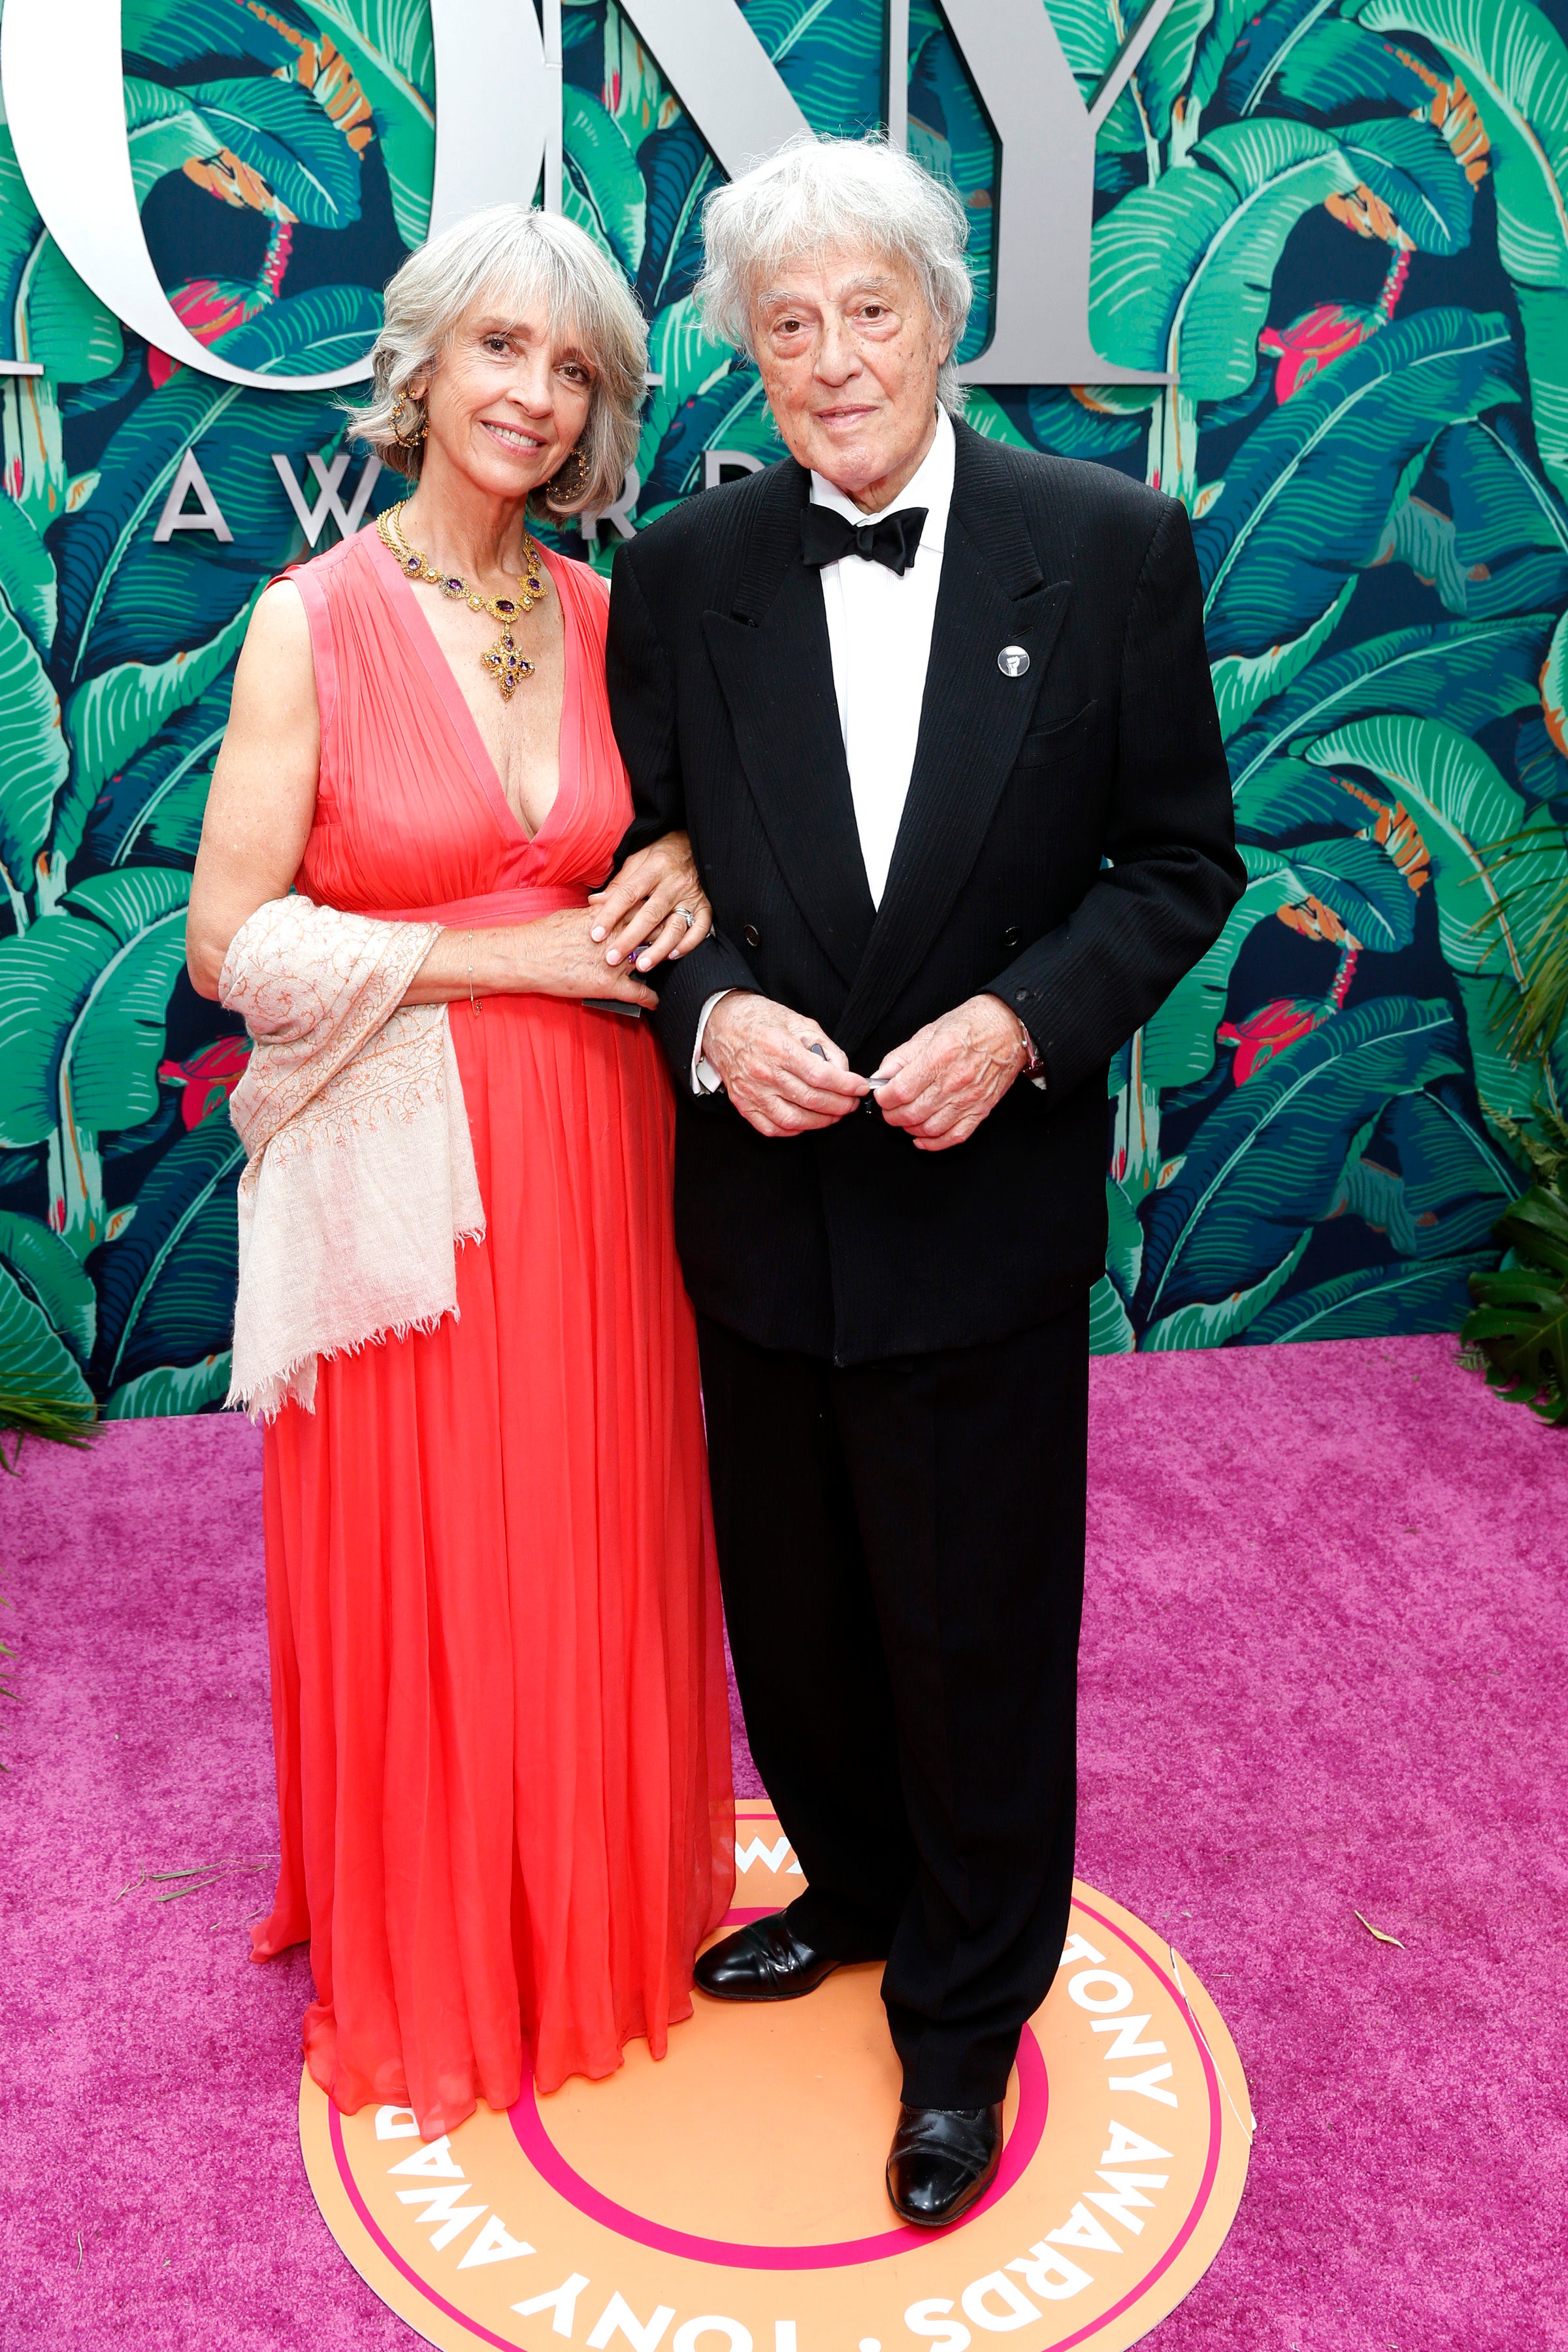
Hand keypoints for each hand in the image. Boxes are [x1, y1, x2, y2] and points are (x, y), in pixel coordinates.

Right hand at [497, 909, 658, 1006]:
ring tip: (665, 968)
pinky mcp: (608, 986)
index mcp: (610, 918)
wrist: (527, 956)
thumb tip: (607, 910)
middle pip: (655, 934)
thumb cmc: (546, 934)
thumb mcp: (575, 914)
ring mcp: (615, 963)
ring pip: (651, 962)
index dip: (658, 915)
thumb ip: (599, 913)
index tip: (665, 917)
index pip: (645, 912)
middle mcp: (618, 938)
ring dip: (659, 965)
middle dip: (666, 936)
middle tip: (674, 939)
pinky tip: (655, 1001)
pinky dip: (650, 998)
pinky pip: (639, 993)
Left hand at [588, 831, 712, 972]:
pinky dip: (688, 944)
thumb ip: (619, 883)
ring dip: (658, 949)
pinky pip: (700, 929)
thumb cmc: (661, 853)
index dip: (610, 914)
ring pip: (675, 927)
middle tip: (612, 958)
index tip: (595, 934)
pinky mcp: (707, 906)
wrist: (697, 844)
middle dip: (630, 939)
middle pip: (650, 915)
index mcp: (654, 868)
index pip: (628, 894)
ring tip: (641, 966)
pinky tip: (672, 956)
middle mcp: (674, 883)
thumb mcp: (638, 859)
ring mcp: (692, 896)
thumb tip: (594, 903)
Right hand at [704, 993, 867, 1135]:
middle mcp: (763, 1073)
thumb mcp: (799, 1022)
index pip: (821, 1076)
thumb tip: (843, 1072)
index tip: (860, 1087)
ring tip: (834, 1114)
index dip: (846, 1085)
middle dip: (839, 1105)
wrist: (720, 1024)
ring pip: (794, 1120)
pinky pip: (772, 1128)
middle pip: (811, 1100)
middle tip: (851, 1103)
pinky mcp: (743, 1105)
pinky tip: (807, 1121)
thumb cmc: (760, 1020)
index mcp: (778, 1048)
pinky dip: (794, 1129)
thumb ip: (825, 1047)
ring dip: (821, 1122)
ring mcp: (751, 1092)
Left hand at [870, 994, 1030, 1150]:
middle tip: (889, 1109)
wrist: (1010, 1029)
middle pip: (912, 1113)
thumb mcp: (930, 1031)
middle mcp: (955, 1081)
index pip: (901, 1090)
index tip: (881, 1094)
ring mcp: (969, 1099)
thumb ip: (902, 1056)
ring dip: (910, 1129)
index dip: (884, 1098)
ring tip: (905, 1119)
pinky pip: (955, 1136)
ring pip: (930, 1129)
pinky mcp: (981, 1110)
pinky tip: (922, 1138)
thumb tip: (881, 1075)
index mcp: (940, 1056)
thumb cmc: (972, 1025)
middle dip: (892, 1115)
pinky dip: (934, 1143)